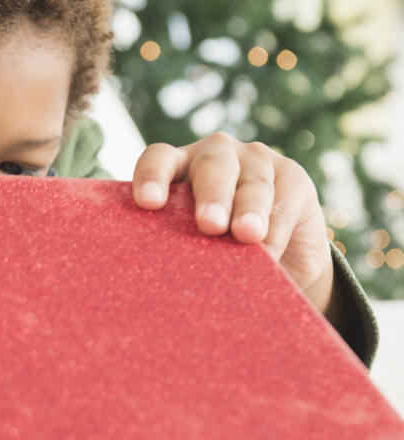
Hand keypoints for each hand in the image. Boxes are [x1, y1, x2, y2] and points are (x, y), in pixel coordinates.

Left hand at [132, 133, 333, 314]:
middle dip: (211, 195)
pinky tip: (270, 253)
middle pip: (211, 165)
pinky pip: (284, 198)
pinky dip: (276, 229)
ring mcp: (255, 161)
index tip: (148, 203)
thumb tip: (164, 283)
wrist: (279, 259)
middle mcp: (215, 156)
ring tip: (247, 235)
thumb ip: (178, 250)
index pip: (159, 159)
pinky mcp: (291, 175)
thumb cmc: (220, 254)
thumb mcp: (194, 249)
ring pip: (251, 182)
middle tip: (210, 225)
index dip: (152, 176)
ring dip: (249, 209)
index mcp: (179, 168)